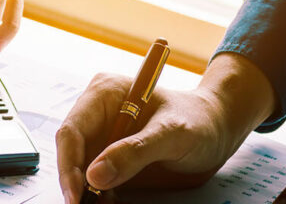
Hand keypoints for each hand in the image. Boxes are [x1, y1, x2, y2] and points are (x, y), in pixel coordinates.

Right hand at [56, 53, 275, 202]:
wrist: (215, 129)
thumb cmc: (198, 121)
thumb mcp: (172, 134)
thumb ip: (135, 151)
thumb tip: (94, 175)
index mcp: (105, 93)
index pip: (72, 130)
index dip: (69, 164)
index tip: (77, 193)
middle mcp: (97, 113)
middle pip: (71, 152)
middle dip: (75, 182)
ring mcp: (103, 135)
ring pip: (80, 169)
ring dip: (87, 192)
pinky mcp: (110, 156)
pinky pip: (95, 179)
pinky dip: (99, 195)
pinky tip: (109, 203)